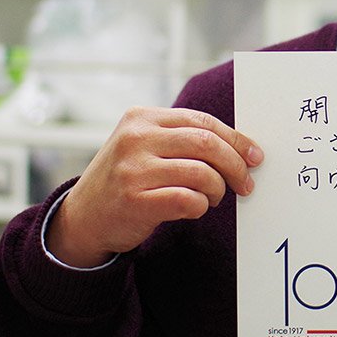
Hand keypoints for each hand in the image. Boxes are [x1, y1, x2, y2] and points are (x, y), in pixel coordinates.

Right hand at [49, 107, 261, 267]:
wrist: (81, 218)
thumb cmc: (127, 180)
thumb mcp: (144, 147)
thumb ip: (182, 140)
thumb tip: (240, 147)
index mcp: (142, 118)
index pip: (203, 121)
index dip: (235, 139)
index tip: (255, 156)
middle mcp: (135, 139)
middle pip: (207, 144)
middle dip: (235, 165)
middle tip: (245, 183)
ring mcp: (133, 169)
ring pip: (201, 172)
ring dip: (217, 189)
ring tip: (212, 198)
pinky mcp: (134, 200)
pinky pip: (188, 200)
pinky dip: (200, 206)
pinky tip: (194, 208)